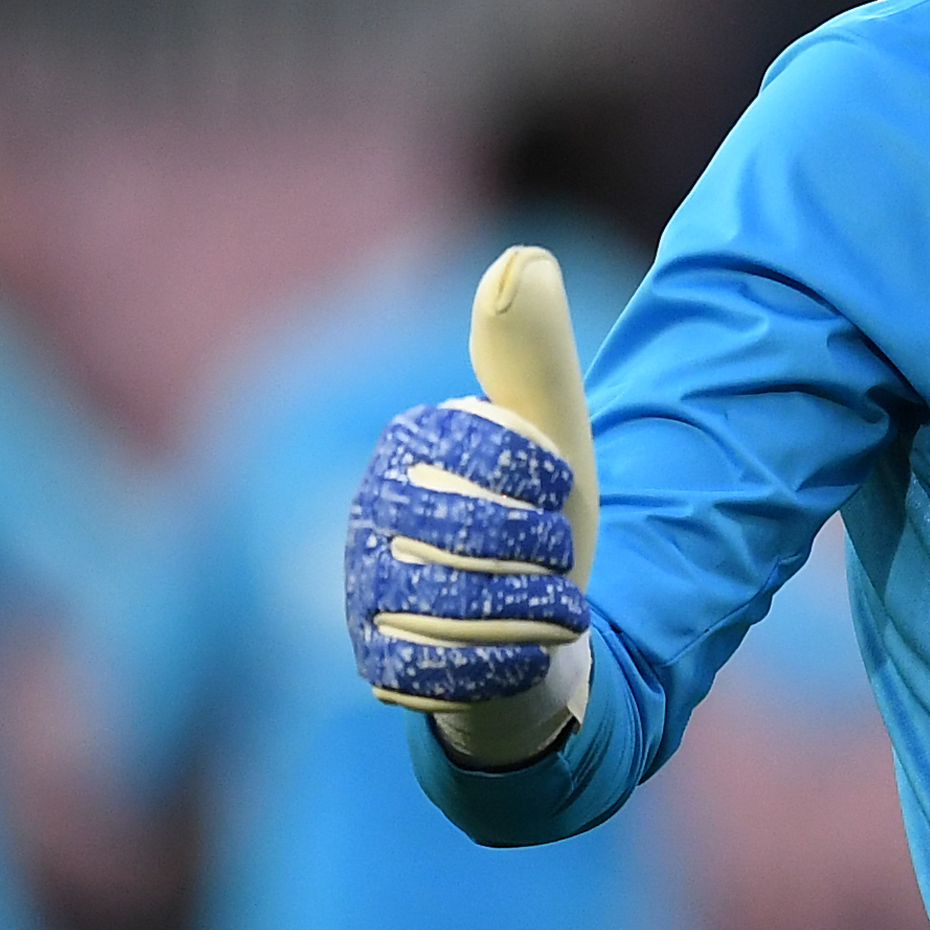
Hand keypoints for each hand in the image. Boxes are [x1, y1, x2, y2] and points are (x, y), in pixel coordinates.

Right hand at [346, 246, 600, 767]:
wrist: (543, 619)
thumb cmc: (541, 513)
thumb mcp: (552, 429)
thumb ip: (534, 351)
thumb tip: (521, 260)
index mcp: (403, 450)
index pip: (473, 450)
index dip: (539, 475)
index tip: (563, 485)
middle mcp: (368, 519)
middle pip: (469, 533)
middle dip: (541, 545)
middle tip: (562, 553)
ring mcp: (366, 596)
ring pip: (457, 605)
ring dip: (534, 606)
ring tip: (560, 602)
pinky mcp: (381, 666)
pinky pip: (445, 669)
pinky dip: (510, 660)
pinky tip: (534, 649)